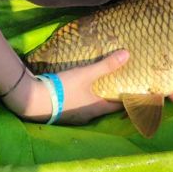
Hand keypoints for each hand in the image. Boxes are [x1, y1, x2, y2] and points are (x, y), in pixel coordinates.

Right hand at [5, 50, 128, 124]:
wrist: (35, 100)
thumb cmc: (64, 88)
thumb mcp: (86, 74)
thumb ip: (106, 65)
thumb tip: (127, 54)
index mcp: (97, 108)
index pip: (119, 106)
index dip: (129, 99)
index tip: (138, 92)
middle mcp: (89, 116)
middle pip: (106, 107)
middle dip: (113, 97)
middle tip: (121, 86)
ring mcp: (75, 116)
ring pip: (92, 107)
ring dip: (98, 99)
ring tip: (103, 86)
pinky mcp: (64, 113)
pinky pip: (80, 106)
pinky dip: (85, 99)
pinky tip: (82, 91)